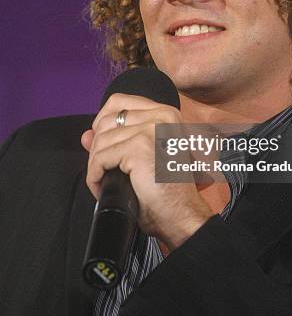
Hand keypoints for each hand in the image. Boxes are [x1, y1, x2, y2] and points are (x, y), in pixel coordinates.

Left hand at [81, 93, 213, 250]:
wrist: (182, 214)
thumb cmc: (167, 190)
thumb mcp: (141, 157)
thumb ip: (114, 140)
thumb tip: (86, 135)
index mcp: (165, 113)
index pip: (119, 101)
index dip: (102, 121)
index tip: (100, 144)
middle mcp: (161, 116)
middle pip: (107, 121)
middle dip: (97, 148)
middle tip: (102, 170)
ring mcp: (151, 129)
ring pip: (101, 141)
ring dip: (95, 165)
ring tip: (103, 183)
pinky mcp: (139, 147)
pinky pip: (101, 158)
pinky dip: (95, 175)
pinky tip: (102, 186)